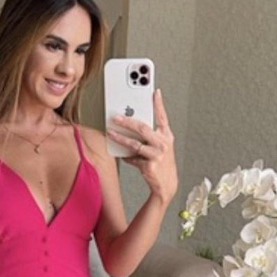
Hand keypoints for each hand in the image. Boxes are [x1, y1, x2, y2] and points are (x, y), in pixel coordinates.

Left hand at [106, 89, 177, 205]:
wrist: (167, 185)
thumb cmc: (161, 163)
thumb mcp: (160, 147)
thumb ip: (149, 136)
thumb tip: (130, 126)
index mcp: (167, 136)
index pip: (162, 117)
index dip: (158, 104)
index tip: (154, 91)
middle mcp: (163, 144)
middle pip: (143, 128)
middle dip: (127, 121)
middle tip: (115, 117)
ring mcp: (157, 155)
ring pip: (135, 144)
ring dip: (120, 138)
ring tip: (110, 133)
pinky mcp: (149, 166)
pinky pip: (133, 158)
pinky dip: (126, 157)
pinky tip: (122, 155)